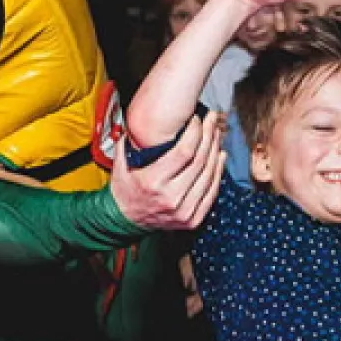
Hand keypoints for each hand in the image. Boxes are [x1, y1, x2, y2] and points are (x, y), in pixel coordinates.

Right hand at [111, 111, 225, 230]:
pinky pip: (211, 193)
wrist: (124, 221)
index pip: (184, 152)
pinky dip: (218, 173)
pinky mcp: (192, 220)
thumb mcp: (121, 165)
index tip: (196, 119)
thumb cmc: (125, 190)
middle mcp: (170, 197)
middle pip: (200, 161)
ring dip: (215, 151)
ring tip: (216, 135)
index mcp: (153, 182)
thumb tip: (139, 120)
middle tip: (211, 120)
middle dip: (208, 136)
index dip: (195, 132)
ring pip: (209, 175)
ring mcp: (183, 211)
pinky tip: (220, 157)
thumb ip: (130, 142)